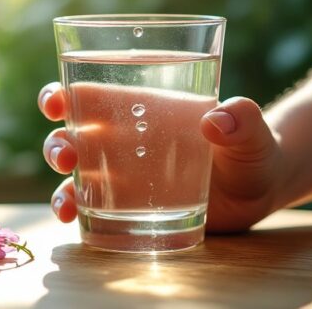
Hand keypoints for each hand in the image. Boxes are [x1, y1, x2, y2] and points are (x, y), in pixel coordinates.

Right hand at [38, 82, 284, 232]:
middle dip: (58, 143)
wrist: (257, 190)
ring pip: (74, 171)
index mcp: (141, 108)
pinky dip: (73, 209)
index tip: (54, 103)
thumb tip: (219, 119)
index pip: (90, 94)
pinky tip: (71, 218)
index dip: (62, 95)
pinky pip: (89, 205)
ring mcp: (120, 172)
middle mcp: (121, 138)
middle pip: (72, 133)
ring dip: (62, 181)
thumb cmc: (251, 151)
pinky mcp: (125, 204)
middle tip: (65, 156)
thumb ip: (243, 121)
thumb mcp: (252, 135)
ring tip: (67, 199)